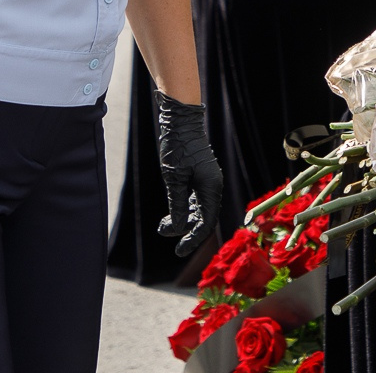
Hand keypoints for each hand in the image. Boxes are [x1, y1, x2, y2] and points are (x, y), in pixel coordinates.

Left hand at [154, 90, 222, 256]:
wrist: (181, 123)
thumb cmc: (178, 149)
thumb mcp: (174, 180)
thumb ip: (178, 206)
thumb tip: (179, 229)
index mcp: (211, 189)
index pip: (206, 224)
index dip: (193, 240)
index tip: (178, 252)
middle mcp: (213, 187)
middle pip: (204, 219)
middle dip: (185, 230)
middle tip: (164, 233)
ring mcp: (208, 182)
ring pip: (199, 210)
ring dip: (183, 220)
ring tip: (162, 226)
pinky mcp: (201, 178)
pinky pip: (196, 200)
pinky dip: (184, 209)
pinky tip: (170, 214)